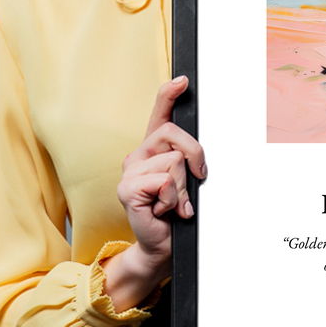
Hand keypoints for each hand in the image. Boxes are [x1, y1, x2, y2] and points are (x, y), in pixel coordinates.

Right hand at [102, 76, 206, 310]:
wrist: (162, 245)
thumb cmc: (176, 212)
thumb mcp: (187, 180)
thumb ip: (188, 161)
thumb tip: (198, 153)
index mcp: (153, 149)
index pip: (159, 114)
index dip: (169, 94)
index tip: (183, 80)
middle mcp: (138, 155)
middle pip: (174, 134)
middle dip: (195, 156)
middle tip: (196, 180)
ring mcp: (129, 171)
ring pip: (174, 161)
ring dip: (183, 187)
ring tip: (174, 203)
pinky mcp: (127, 189)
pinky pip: (164, 181)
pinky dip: (173, 199)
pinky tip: (164, 211)